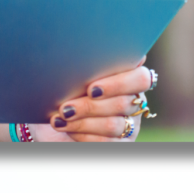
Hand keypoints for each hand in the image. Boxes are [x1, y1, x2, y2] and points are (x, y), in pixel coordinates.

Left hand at [33, 59, 154, 141]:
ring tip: (61, 118)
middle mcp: (134, 100)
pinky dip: (83, 135)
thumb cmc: (65, 90)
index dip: (118, 84)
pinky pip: (107, 142)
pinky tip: (67, 129)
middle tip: (66, 107)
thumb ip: (87, 65)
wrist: (52, 119)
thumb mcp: (72, 75)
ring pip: (114, 124)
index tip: (91, 89)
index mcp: (129, 76)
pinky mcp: (121, 144)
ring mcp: (130, 124)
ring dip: (83, 122)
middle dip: (90, 106)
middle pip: (124, 103)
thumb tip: (89, 48)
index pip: (141, 78)